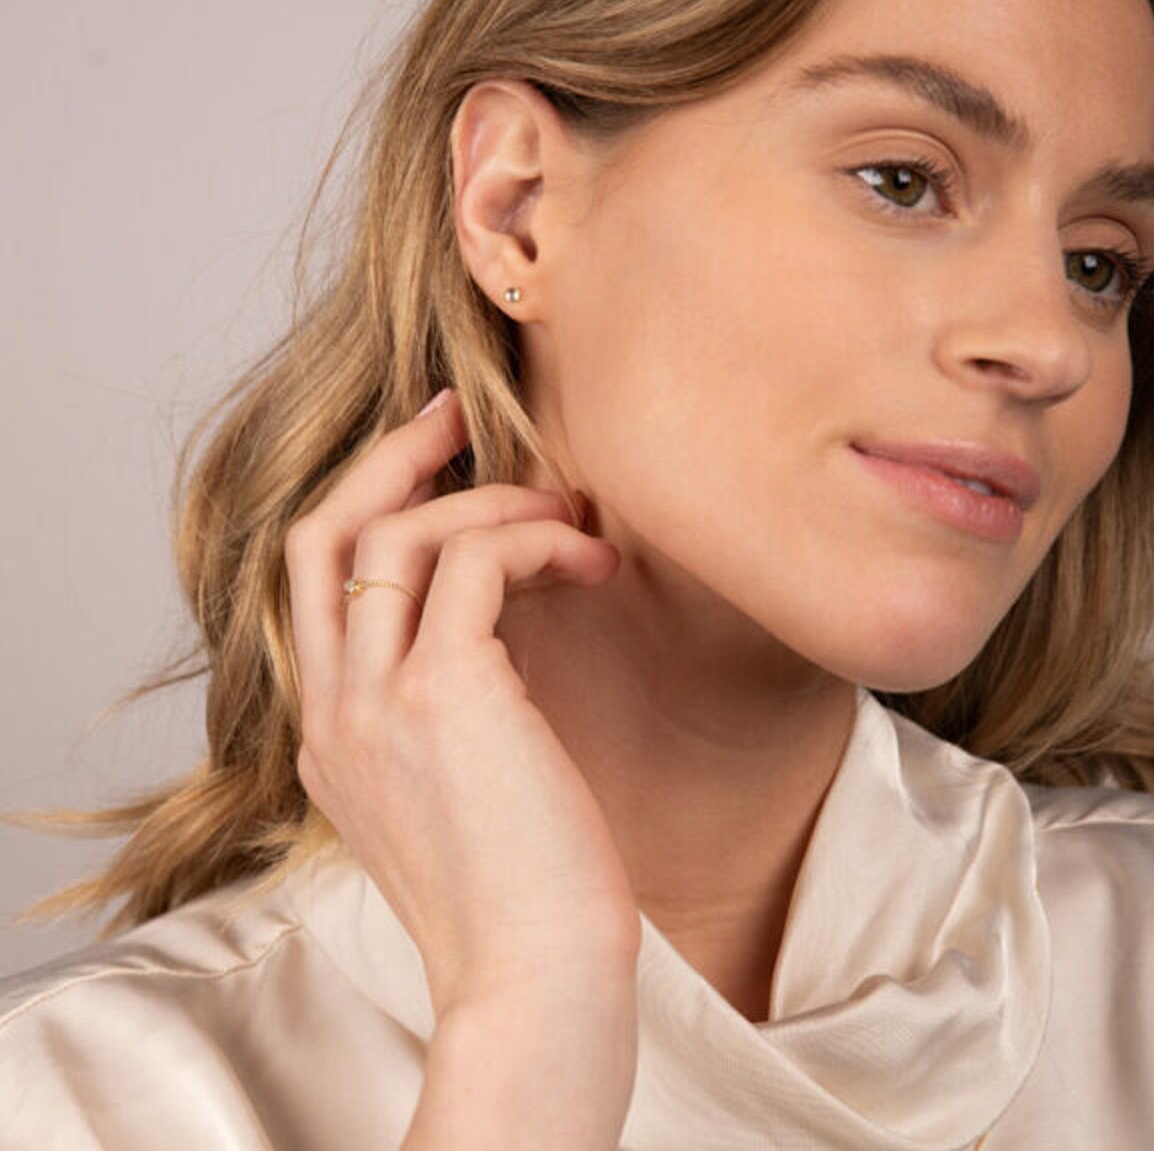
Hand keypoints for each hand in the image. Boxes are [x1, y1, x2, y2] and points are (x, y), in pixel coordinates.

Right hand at [283, 389, 641, 1020]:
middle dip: (389, 457)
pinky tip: (592, 560)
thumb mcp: (450, 794)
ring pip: (402, 532)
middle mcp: (333, 710)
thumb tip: (498, 622)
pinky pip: (479, 560)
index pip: (317, 582)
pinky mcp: (443, 694)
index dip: (370, 505)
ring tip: (568, 511)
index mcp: (329, 735)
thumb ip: (441, 712)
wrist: (534, 983)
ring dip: (494, 498)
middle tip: (458, 414)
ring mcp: (375, 700)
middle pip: (324, 531)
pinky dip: (537, 538)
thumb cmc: (517, 896)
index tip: (435, 462)